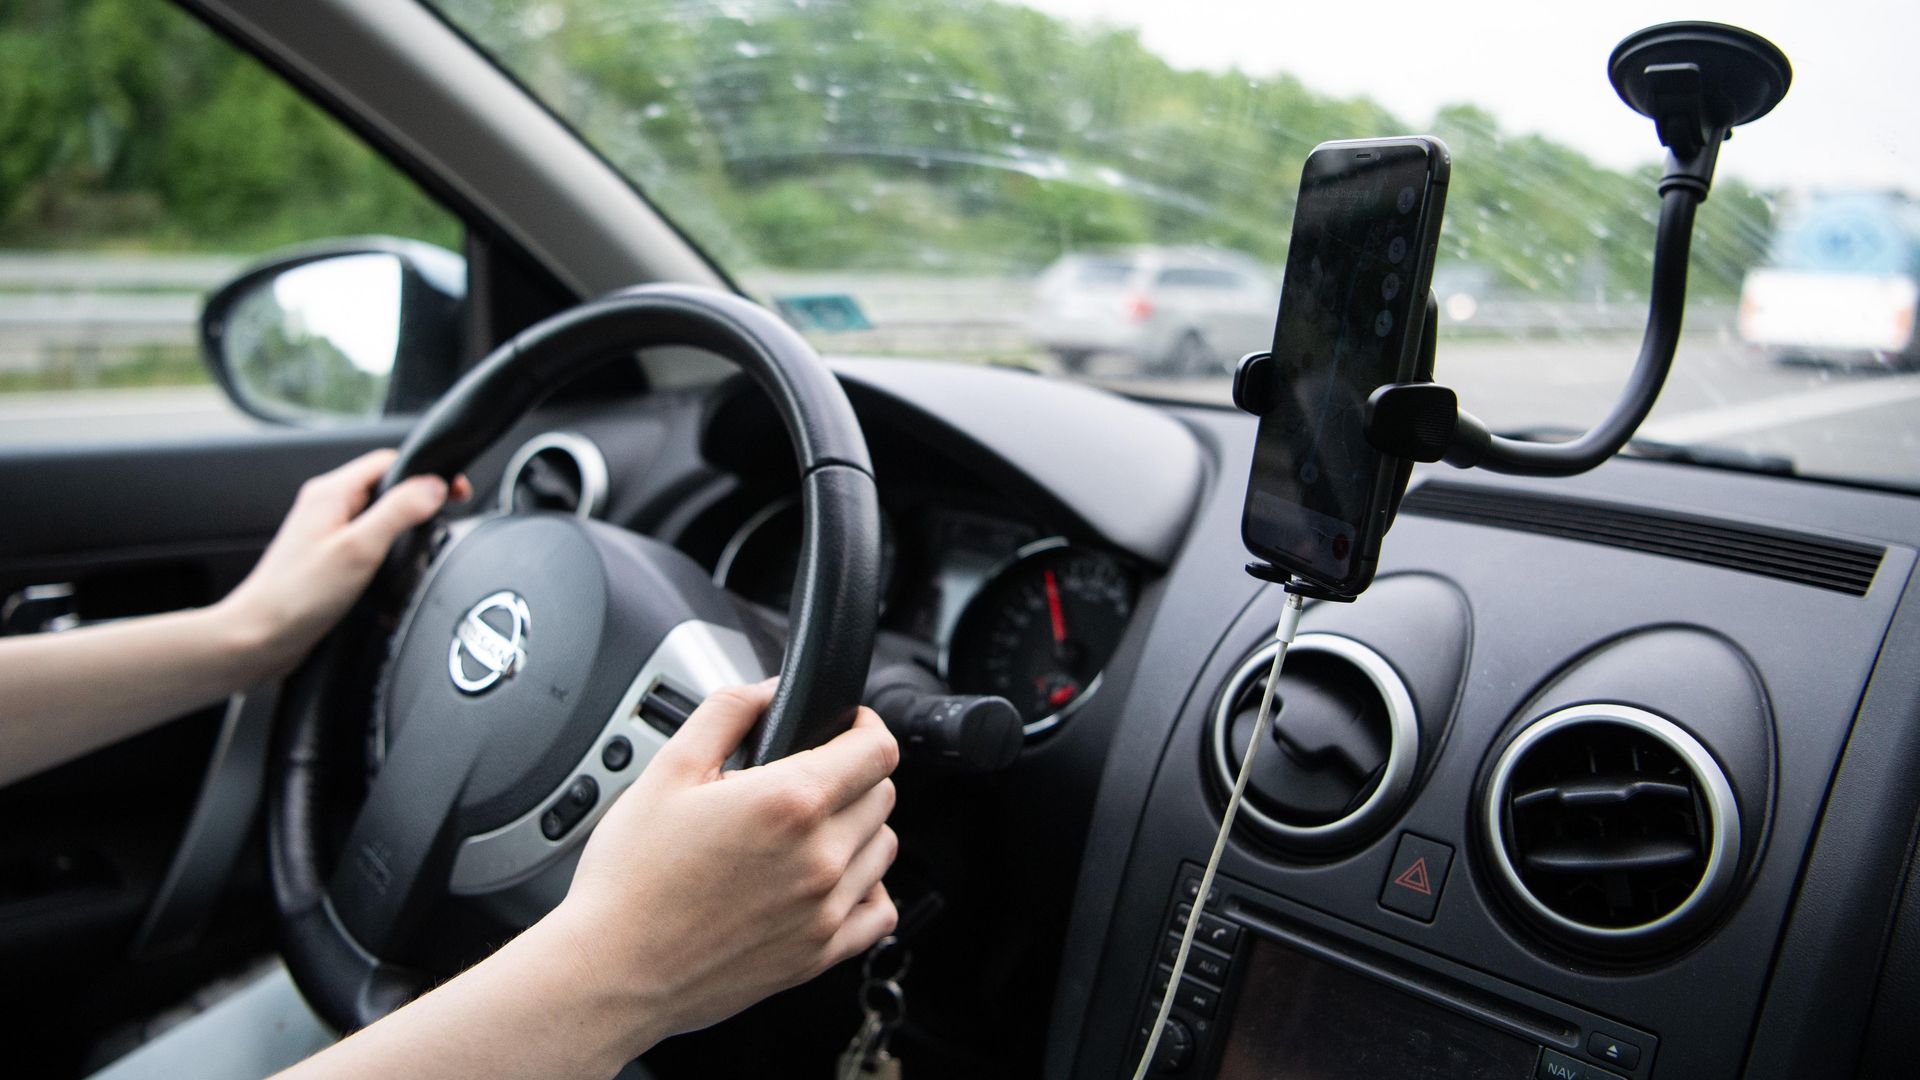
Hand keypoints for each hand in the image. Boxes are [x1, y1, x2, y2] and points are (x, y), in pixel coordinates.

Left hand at [217, 449, 467, 679]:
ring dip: (402, 527)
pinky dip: (386, 550)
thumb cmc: (296, 597)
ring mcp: (325, 533)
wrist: (259, 637)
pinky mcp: (327, 558)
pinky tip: (393, 570)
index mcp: (330, 493)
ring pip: (377, 515)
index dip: (427, 472)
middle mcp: (325, 507)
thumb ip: (398, 512)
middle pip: (385, 487)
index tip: (454, 491)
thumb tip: (434, 486)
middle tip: (443, 518)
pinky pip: (366, 541)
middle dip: (418, 500)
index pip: (389, 462)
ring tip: (418, 546)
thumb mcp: (358, 549)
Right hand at [552, 679, 899, 1054]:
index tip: (846, 726)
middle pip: (882, 794)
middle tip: (808, 777)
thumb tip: (767, 691)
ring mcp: (825, 910)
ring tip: (810, 829)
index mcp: (789, 802)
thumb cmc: (631, 878)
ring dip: (859, 828)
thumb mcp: (667, 770)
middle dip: (854, 774)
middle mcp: (820, 856)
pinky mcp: (819, 954)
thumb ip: (726, 713)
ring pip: (883, 848)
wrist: (612, 971)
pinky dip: (867, 889)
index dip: (864, 725)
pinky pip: (879, 913)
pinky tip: (832, 881)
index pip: (877, 749)